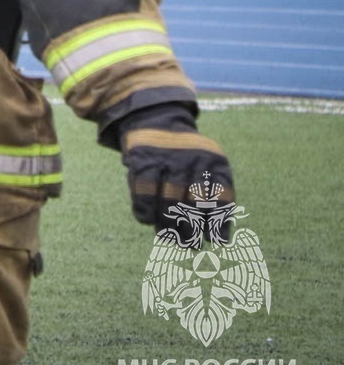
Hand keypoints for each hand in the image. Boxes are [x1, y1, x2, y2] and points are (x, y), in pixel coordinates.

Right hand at [119, 103, 232, 240]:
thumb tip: (221, 240)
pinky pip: (144, 188)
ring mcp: (167, 156)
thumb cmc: (184, 157)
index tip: (217, 241)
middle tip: (192, 245)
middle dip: (193, 226)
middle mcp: (193, 158)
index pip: (221, 195)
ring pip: (169, 196)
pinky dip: (144, 207)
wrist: (156, 119)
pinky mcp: (142, 157)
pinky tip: (147, 220)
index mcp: (214, 161)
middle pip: (194, 200)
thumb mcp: (205, 167)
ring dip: (168, 222)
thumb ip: (212, 197)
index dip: (219, 220)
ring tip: (169, 238)